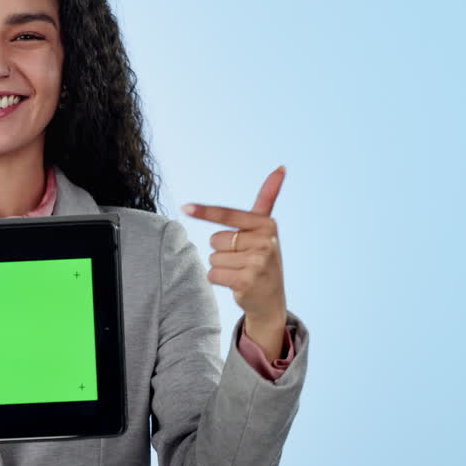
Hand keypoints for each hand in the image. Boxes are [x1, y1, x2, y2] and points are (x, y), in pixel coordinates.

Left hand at [181, 165, 287, 324]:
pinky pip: (213, 274)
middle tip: (242, 259)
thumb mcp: (265, 228)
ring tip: (241, 271)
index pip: (228, 214)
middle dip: (223, 250)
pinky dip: (219, 279)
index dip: (205, 212)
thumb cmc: (263, 257)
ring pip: (213, 257)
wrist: (272, 299)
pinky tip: (237, 283)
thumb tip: (281, 166)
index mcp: (267, 224)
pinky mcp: (247, 281)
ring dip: (221, 266)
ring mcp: (257, 262)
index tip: (185, 207)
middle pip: (216, 239)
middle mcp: (265, 241)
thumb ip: (268, 198)